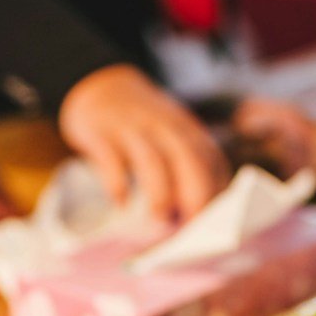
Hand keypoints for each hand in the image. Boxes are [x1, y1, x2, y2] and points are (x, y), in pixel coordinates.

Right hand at [58, 64, 229, 219]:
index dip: (216, 193)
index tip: (215, 226)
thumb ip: (188, 169)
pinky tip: (121, 204)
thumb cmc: (142, 127)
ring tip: (159, 222)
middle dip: (195, 195)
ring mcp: (132, 127)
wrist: (100, 86)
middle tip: (192, 229)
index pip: (212, 161)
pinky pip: (111, 158)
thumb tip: (196, 220)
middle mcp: (164, 126)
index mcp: (188, 130)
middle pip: (189, 159)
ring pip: (152, 160)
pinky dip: (117, 183)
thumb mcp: (172, 136)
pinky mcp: (100, 132)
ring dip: (160, 194)